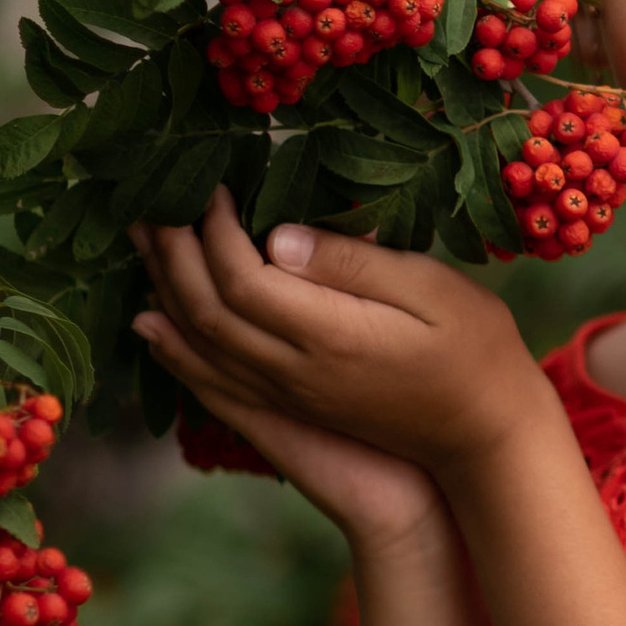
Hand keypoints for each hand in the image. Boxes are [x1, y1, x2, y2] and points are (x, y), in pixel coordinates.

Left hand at [130, 195, 560, 524]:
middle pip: (206, 310)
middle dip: (173, 250)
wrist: (485, 443)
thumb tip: (278, 236)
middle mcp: (295, 373)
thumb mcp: (435, 291)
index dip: (217, 229)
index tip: (215, 183)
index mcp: (332, 336)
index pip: (243, 278)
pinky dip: (173, 350)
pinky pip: (212, 381)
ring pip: (198, 345)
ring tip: (140, 239)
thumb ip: (354, 264)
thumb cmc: (477, 353)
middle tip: (155, 198)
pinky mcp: (289, 409)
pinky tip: (150, 325)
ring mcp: (288, 397)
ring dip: (163, 289)